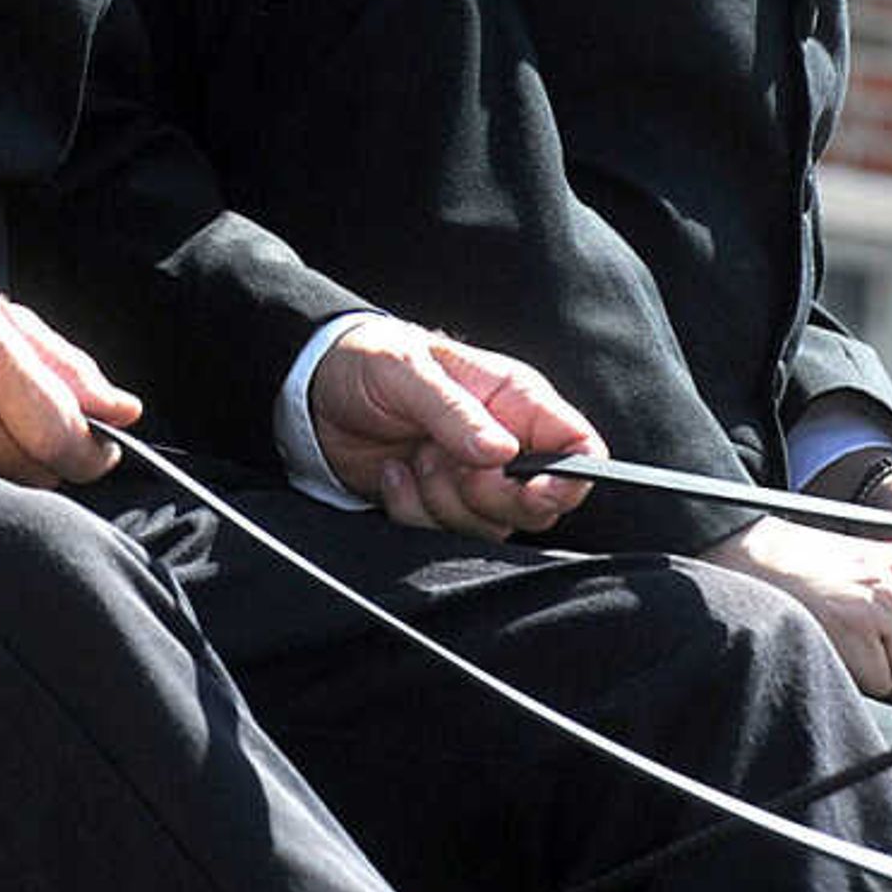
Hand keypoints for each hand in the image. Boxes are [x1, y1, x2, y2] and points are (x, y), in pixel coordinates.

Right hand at [0, 275, 137, 486]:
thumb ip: (66, 365)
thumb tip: (120, 409)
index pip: (60, 435)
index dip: (94, 451)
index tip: (105, 444)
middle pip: (42, 470)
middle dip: (62, 456)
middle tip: (54, 428)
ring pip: (12, 484)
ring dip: (25, 463)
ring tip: (1, 423)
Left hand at [307, 321, 600, 539]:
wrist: (314, 388)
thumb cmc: (367, 359)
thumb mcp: (406, 371)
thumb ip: (455, 412)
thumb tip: (503, 453)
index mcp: (515, 400)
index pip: (577, 446)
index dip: (570, 478)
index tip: (534, 489)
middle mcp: (504, 442)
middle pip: (539, 503)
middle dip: (491, 496)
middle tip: (445, 462)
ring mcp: (472, 478)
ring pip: (491, 525)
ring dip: (444, 501)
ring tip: (414, 457)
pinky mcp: (439, 503)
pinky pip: (442, 533)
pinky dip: (413, 511)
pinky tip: (394, 473)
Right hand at [704, 514, 891, 719]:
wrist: (754, 553)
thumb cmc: (815, 575)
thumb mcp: (880, 579)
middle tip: (885, 673)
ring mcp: (884, 600)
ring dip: (891, 686)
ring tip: (858, 657)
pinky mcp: (855, 622)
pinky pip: (880, 683)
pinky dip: (862, 681)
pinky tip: (840, 652)